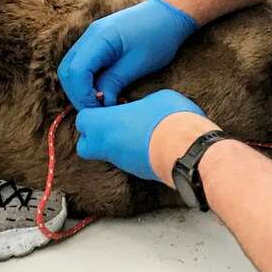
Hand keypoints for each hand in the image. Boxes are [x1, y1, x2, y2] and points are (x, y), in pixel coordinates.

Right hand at [58, 0, 197, 109]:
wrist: (169, 13)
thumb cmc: (159, 36)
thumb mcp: (138, 63)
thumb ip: (114, 82)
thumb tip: (101, 103)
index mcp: (99, 37)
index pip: (76, 71)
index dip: (82, 95)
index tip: (98, 110)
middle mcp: (90, 35)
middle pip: (67, 70)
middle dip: (78, 94)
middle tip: (97, 110)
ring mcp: (92, 37)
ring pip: (72, 67)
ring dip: (81, 88)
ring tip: (100, 102)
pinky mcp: (98, 42)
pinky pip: (83, 63)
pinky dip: (87, 80)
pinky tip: (102, 90)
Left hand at [75, 90, 204, 180]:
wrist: (189, 150)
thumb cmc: (169, 119)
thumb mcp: (155, 98)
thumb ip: (139, 105)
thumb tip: (143, 108)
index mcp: (106, 124)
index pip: (82, 120)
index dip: (92, 113)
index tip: (107, 106)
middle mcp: (109, 146)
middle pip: (86, 145)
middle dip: (95, 136)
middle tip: (114, 123)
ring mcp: (124, 163)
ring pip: (110, 154)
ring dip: (119, 144)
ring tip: (139, 131)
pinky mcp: (140, 173)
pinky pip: (130, 161)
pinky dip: (136, 154)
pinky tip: (152, 143)